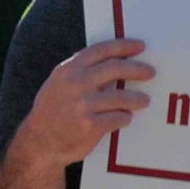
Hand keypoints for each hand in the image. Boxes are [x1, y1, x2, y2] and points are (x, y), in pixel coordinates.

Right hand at [11, 40, 155, 171]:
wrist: (39, 142)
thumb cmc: (52, 110)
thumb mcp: (59, 83)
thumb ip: (80, 72)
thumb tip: (114, 62)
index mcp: (68, 69)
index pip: (101, 50)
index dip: (123, 46)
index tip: (140, 46)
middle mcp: (75, 84)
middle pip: (115, 69)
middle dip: (137, 69)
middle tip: (150, 72)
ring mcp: (83, 105)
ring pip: (121, 97)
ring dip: (137, 98)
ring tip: (144, 100)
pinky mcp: (91, 126)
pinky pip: (118, 118)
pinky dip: (124, 117)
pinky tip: (125, 118)